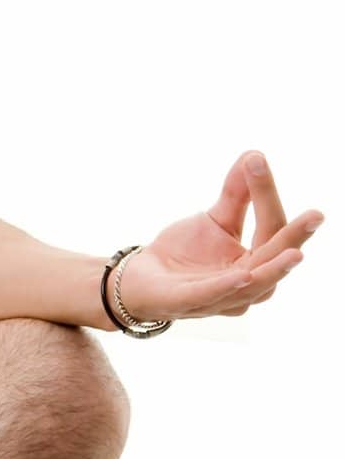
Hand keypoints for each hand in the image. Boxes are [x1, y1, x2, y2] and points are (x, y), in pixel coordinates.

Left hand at [115, 151, 323, 322]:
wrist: (142, 279)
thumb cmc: (186, 253)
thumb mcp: (215, 220)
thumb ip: (236, 194)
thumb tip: (255, 155)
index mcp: (257, 263)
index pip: (270, 227)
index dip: (266, 195)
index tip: (258, 160)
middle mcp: (248, 285)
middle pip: (272, 256)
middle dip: (294, 237)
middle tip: (316, 215)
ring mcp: (222, 298)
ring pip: (255, 284)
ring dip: (275, 268)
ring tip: (295, 252)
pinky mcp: (189, 303)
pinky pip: (212, 295)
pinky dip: (227, 286)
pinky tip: (241, 275)